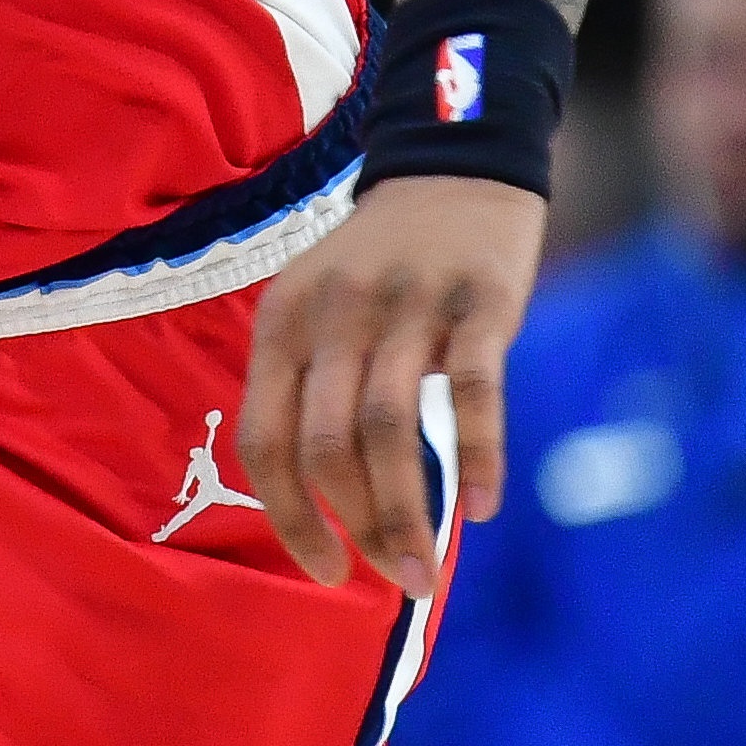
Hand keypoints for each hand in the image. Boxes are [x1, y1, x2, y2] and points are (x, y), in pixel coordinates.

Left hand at [241, 174, 546, 595]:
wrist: (453, 166)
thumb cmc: (379, 264)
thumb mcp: (317, 310)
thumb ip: (310, 391)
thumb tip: (324, 510)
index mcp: (282, 322)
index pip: (264, 440)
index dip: (289, 517)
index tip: (325, 572)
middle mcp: (333, 314)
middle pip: (325, 447)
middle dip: (357, 528)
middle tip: (398, 580)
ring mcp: (404, 306)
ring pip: (389, 431)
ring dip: (407, 513)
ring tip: (427, 569)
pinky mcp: (477, 302)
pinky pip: (472, 393)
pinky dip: (476, 457)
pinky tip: (481, 507)